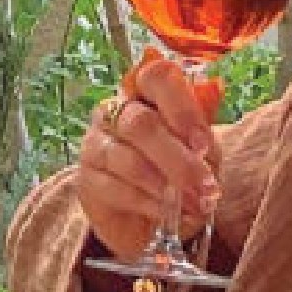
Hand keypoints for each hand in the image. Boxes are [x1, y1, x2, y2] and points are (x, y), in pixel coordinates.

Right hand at [74, 53, 223, 258]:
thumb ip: (201, 146)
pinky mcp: (85, 179)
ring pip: (129, 161)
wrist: (140, 214)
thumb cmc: (172, 170)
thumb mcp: (196, 152)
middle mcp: (114, 111)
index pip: (157, 78)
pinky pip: (118, 190)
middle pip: (141, 124)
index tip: (203, 145)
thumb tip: (202, 156)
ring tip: (193, 205)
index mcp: (145, 92)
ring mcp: (95, 143)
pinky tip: (168, 214)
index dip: (183, 110)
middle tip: (205, 186)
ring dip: (167, 186)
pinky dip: (150, 204)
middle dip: (179, 160)